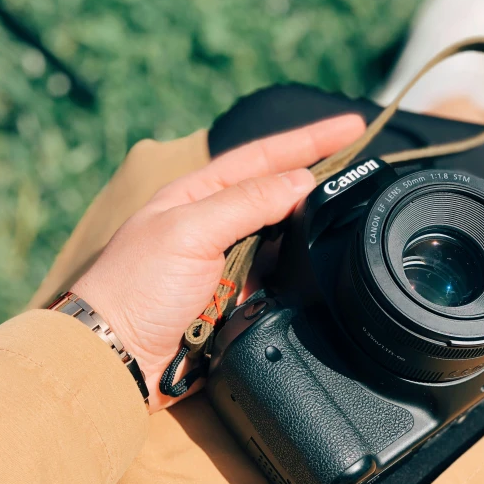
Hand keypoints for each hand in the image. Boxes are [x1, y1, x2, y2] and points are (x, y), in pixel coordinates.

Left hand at [72, 114, 364, 411]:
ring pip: (284, 236)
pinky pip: (280, 278)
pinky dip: (300, 271)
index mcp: (198, 193)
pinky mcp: (238, 297)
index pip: (263, 156)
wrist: (119, 358)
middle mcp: (216, 222)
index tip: (352, 126)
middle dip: (319, 176)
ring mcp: (228, 261)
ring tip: (349, 208)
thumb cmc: (137, 286)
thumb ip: (246, 204)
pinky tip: (320, 262)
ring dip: (312, 226)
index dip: (308, 139)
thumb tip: (300, 181)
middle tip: (364, 163)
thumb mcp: (189, 231)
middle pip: (278, 192)